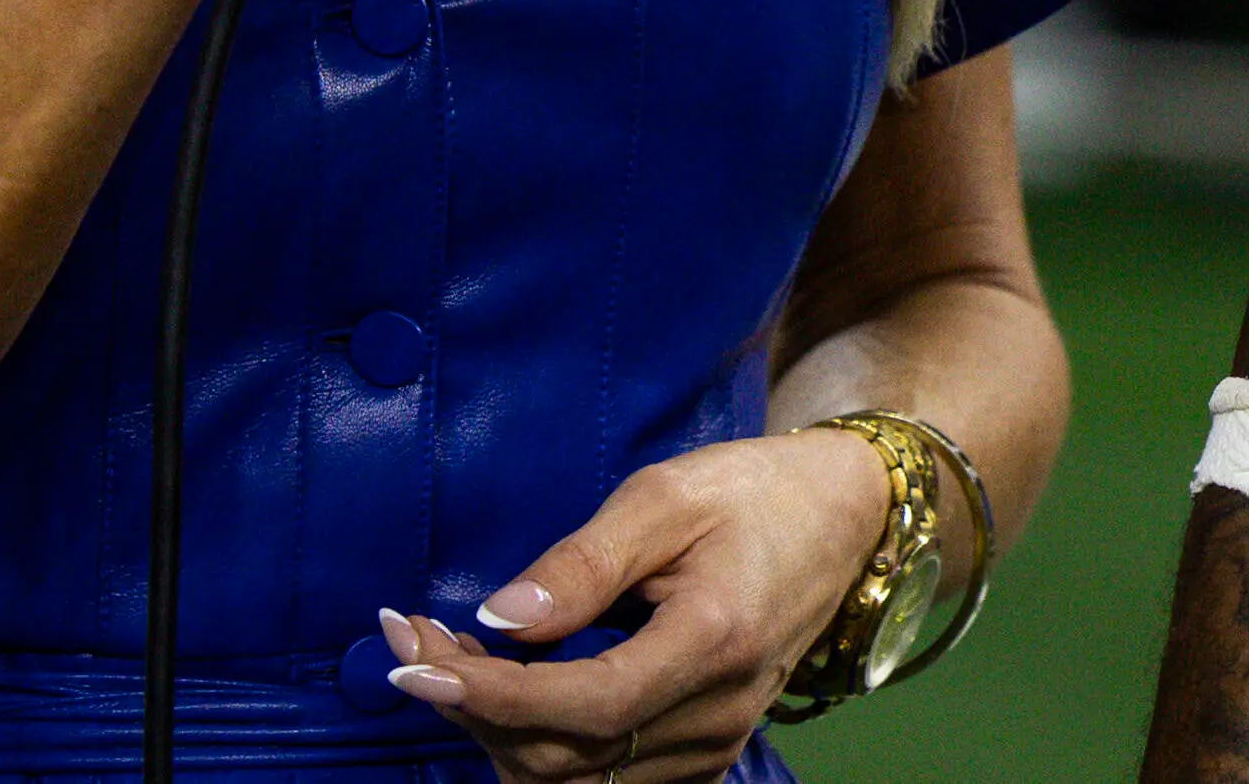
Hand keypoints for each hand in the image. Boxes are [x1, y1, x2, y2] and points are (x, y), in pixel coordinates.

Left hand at [381, 424, 905, 781]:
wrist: (840, 521)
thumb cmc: (751, 493)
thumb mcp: (665, 496)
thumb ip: (582, 563)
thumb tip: (498, 619)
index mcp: (713, 642)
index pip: (583, 706)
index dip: (487, 696)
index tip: (409, 663)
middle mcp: (715, 714)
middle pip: (563, 756)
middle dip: (468, 706)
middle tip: (409, 638)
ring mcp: (711, 745)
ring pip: (571, 780)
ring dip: (493, 729)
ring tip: (445, 657)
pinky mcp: (699, 755)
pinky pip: (597, 778)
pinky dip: (535, 742)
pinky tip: (500, 687)